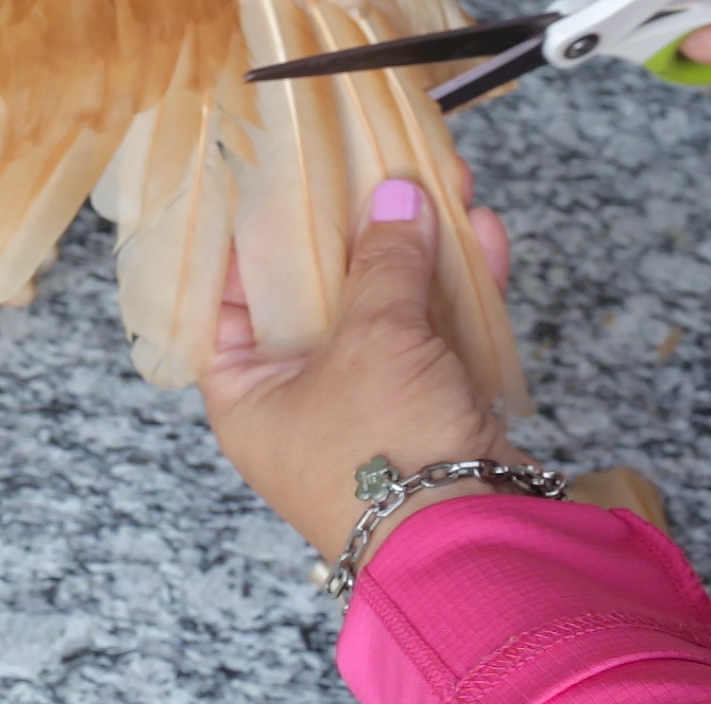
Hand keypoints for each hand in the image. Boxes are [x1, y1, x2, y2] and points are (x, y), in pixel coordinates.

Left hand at [199, 174, 523, 567]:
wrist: (471, 545)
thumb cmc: (383, 453)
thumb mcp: (372, 339)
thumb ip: (384, 262)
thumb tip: (396, 197)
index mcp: (245, 393)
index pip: (227, 302)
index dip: (249, 241)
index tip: (274, 181)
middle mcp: (299, 401)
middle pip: (319, 297)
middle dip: (357, 231)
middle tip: (375, 166)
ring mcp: (368, 409)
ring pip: (389, 310)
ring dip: (420, 250)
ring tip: (444, 181)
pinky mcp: (431, 416)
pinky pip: (440, 339)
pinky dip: (461, 291)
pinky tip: (483, 234)